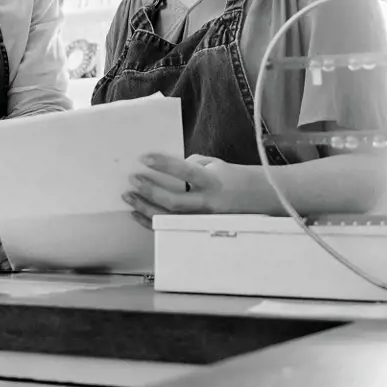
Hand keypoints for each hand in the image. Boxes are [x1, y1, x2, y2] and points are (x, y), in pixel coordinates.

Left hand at [122, 154, 250, 228]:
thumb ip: (191, 164)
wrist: (257, 198)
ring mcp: (202, 218)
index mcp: (212, 181)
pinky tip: (136, 213)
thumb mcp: (215, 164)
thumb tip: (166, 168)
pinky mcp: (197, 228)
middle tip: (133, 179)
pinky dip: (150, 222)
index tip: (145, 158)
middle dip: (150, 190)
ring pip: (169, 218)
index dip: (164, 165)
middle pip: (174, 201)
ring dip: (145, 208)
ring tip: (129, 196)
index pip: (185, 171)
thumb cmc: (235, 178)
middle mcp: (207, 202)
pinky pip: (170, 228)